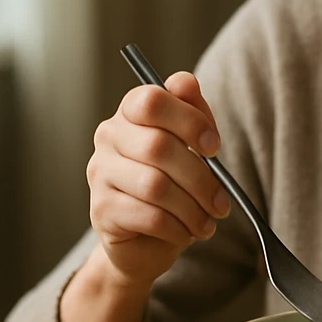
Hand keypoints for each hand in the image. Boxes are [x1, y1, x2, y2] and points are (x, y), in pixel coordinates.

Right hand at [85, 71, 231, 288]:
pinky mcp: (101, 209)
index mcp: (130, 113)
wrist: (145, 239)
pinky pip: (148, 216)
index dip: (189, 121)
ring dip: (192, 208)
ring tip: (207, 222)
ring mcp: (100, 173)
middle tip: (221, 201)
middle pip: (157, 147)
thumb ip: (193, 112)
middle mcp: (108, 137)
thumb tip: (185, 82)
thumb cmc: (174, 183)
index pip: (152, 101)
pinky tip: (187, 233)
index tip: (214, 147)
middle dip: (200, 178)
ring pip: (154, 186)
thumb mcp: (191, 146)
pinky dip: (177, 228)